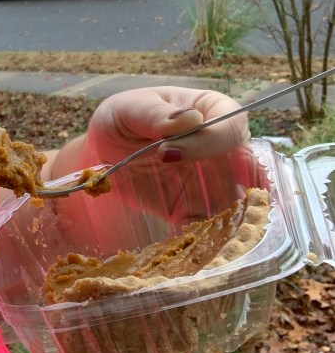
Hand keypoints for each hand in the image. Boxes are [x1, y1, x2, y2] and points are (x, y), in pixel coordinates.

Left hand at [47, 87, 252, 228]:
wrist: (104, 150)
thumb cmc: (123, 117)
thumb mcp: (129, 109)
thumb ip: (155, 114)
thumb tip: (189, 118)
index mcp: (213, 111)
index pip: (231, 127)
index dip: (208, 141)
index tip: (166, 153)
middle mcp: (224, 148)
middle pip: (247, 169)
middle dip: (230, 185)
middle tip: (194, 195)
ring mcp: (214, 181)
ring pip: (236, 204)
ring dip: (224, 218)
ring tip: (195, 225)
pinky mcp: (196, 209)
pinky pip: (209, 227)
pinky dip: (203, 237)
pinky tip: (187, 243)